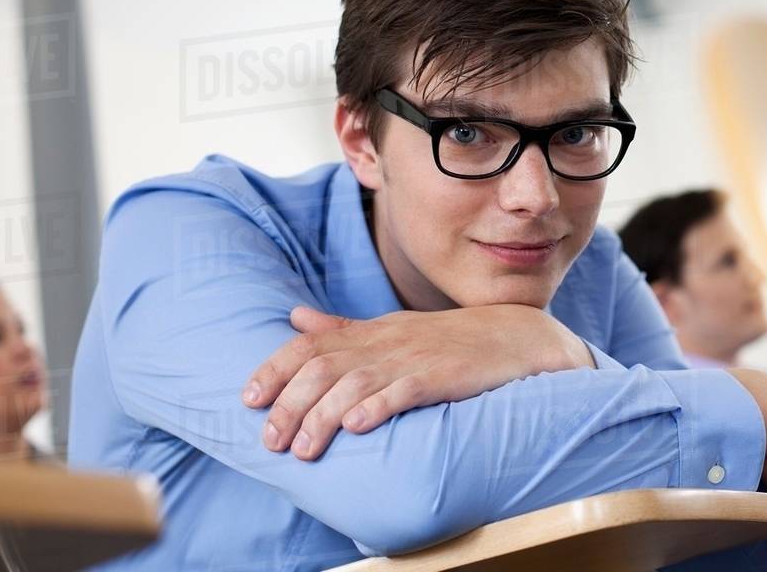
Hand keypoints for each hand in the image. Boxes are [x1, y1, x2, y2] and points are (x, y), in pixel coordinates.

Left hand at [243, 304, 593, 460]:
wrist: (517, 338)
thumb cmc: (451, 339)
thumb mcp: (392, 328)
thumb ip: (342, 327)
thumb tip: (294, 316)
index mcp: (373, 330)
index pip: (311, 343)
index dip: (275, 368)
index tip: (248, 398)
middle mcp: (387, 341)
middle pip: (324, 366)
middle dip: (290, 404)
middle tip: (271, 440)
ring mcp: (416, 357)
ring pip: (356, 382)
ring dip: (322, 416)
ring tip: (304, 450)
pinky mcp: (444, 375)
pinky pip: (405, 389)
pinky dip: (378, 406)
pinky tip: (357, 426)